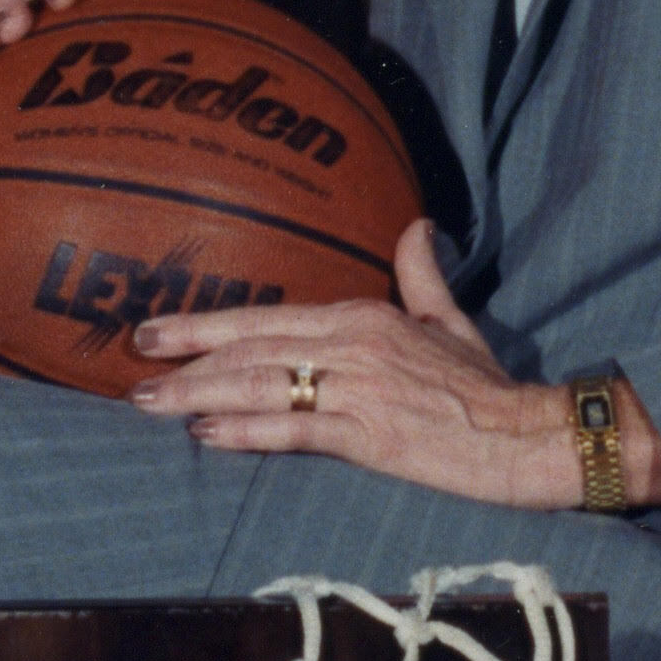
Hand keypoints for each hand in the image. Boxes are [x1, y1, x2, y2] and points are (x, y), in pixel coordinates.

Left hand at [131, 220, 571, 506]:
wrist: (526, 433)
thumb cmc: (485, 385)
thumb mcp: (449, 320)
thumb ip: (422, 272)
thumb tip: (416, 224)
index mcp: (363, 316)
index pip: (268, 317)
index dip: (208, 324)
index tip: (160, 332)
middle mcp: (354, 344)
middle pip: (252, 348)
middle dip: (187, 356)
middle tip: (134, 364)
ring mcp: (359, 389)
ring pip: (261, 385)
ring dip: (199, 395)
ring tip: (150, 404)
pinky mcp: (370, 436)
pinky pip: (295, 429)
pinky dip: (247, 431)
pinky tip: (207, 435)